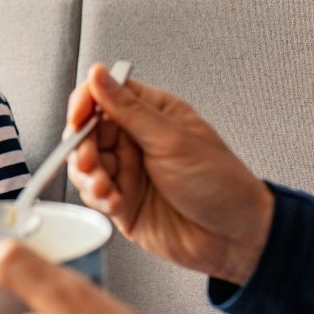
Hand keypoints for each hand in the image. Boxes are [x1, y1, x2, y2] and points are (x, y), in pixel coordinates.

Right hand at [67, 63, 273, 284]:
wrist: (234, 238)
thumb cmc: (221, 184)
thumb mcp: (172, 140)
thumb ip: (128, 109)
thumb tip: (99, 75)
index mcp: (152, 114)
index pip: (105, 95)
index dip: (86, 103)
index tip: (79, 117)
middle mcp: (136, 140)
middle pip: (87, 131)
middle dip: (82, 145)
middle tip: (91, 159)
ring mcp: (128, 171)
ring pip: (84, 163)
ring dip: (88, 174)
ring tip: (105, 186)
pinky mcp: (121, 201)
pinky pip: (93, 193)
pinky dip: (97, 197)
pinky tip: (115, 201)